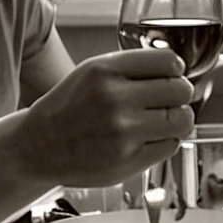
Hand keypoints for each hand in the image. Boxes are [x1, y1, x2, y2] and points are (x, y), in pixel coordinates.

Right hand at [20, 48, 193, 187]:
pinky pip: (171, 145)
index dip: (175, 71)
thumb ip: (132, 68)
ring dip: (178, 120)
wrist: (39, 146)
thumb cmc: (69, 107)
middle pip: (181, 90)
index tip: (171, 77)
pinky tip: (147, 139)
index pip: (169, 61)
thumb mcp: (92, 71)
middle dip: (180, 95)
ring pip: (182, 120)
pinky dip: (165, 142)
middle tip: (168, 101)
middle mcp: (114, 98)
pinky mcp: (129, 160)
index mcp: (105, 70)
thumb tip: (178, 71)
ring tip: (161, 121)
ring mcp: (123, 131)